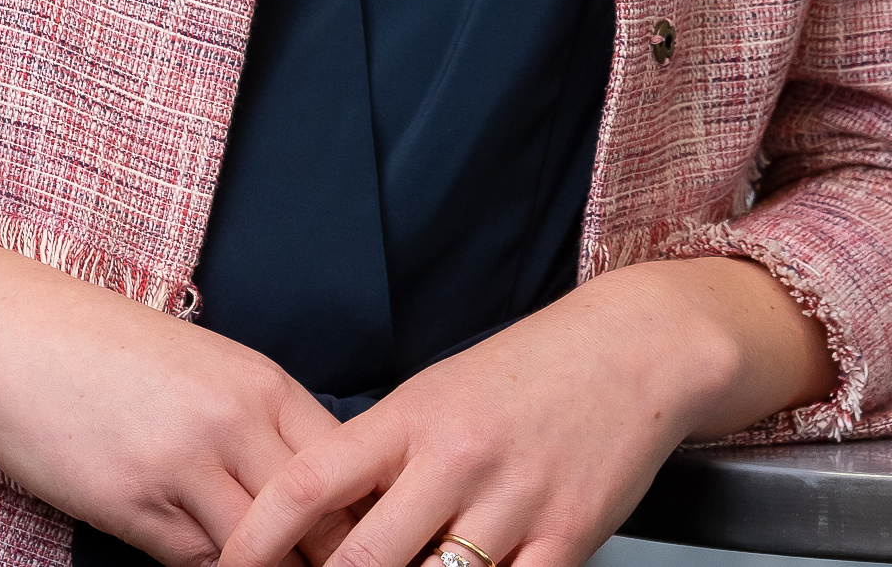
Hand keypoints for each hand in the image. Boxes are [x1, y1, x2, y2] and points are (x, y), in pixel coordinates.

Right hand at [0, 222, 353, 566]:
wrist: (10, 330)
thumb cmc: (109, 350)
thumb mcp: (205, 369)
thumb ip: (259, 423)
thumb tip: (309, 488)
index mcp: (264, 384)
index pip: (347, 465)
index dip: (362, 512)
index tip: (366, 538)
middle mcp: (235, 421)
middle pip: (315, 516)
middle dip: (323, 551)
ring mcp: (182, 463)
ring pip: (255, 549)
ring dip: (261, 563)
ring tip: (266, 564)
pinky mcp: (129, 501)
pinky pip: (191, 560)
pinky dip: (203, 565)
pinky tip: (203, 559)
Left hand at [214, 259, 833, 566]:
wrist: (638, 346)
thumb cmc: (532, 370)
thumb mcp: (440, 392)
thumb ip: (382, 457)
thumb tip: (317, 523)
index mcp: (413, 416)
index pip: (308, 487)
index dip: (253, 541)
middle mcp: (456, 459)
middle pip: (361, 560)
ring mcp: (513, 501)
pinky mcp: (567, 536)